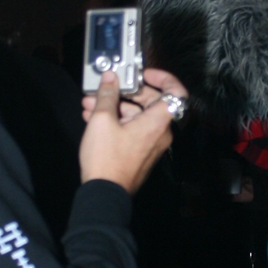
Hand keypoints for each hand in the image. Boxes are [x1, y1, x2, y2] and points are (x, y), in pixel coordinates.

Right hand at [79, 69, 182, 194]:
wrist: (104, 193)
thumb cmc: (107, 161)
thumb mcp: (101, 120)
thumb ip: (107, 95)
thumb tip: (110, 79)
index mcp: (157, 122)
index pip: (176, 92)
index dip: (163, 78)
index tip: (145, 74)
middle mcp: (159, 133)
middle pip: (150, 101)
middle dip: (125, 91)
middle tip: (108, 87)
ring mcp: (150, 144)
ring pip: (137, 115)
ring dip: (115, 106)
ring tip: (92, 102)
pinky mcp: (140, 152)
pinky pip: (132, 128)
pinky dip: (117, 119)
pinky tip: (94, 117)